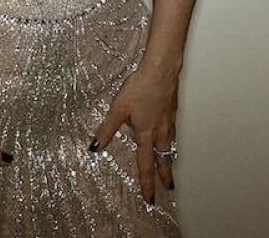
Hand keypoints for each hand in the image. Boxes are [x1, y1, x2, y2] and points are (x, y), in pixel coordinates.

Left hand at [88, 64, 179, 204]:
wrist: (161, 70)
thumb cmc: (140, 88)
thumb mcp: (118, 109)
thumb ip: (107, 129)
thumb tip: (95, 147)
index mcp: (146, 134)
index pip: (145, 164)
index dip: (147, 183)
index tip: (149, 199)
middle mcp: (160, 131)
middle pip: (163, 159)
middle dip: (165, 175)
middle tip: (169, 188)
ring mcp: (169, 121)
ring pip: (170, 146)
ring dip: (170, 159)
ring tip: (171, 166)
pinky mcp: (172, 110)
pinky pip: (173, 133)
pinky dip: (172, 142)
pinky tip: (170, 136)